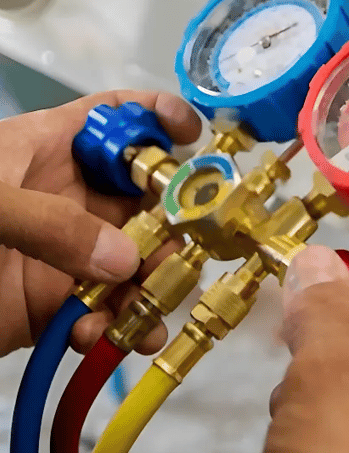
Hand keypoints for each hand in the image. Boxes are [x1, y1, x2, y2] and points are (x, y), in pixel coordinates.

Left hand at [0, 90, 201, 356]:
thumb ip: (49, 223)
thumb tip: (122, 259)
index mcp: (50, 149)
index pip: (117, 117)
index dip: (159, 115)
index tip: (194, 136)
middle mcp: (72, 197)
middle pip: (148, 195)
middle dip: (174, 222)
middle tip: (182, 251)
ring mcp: (70, 250)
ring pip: (139, 258)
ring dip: (154, 284)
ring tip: (149, 310)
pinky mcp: (59, 302)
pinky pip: (108, 310)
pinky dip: (116, 326)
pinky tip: (103, 336)